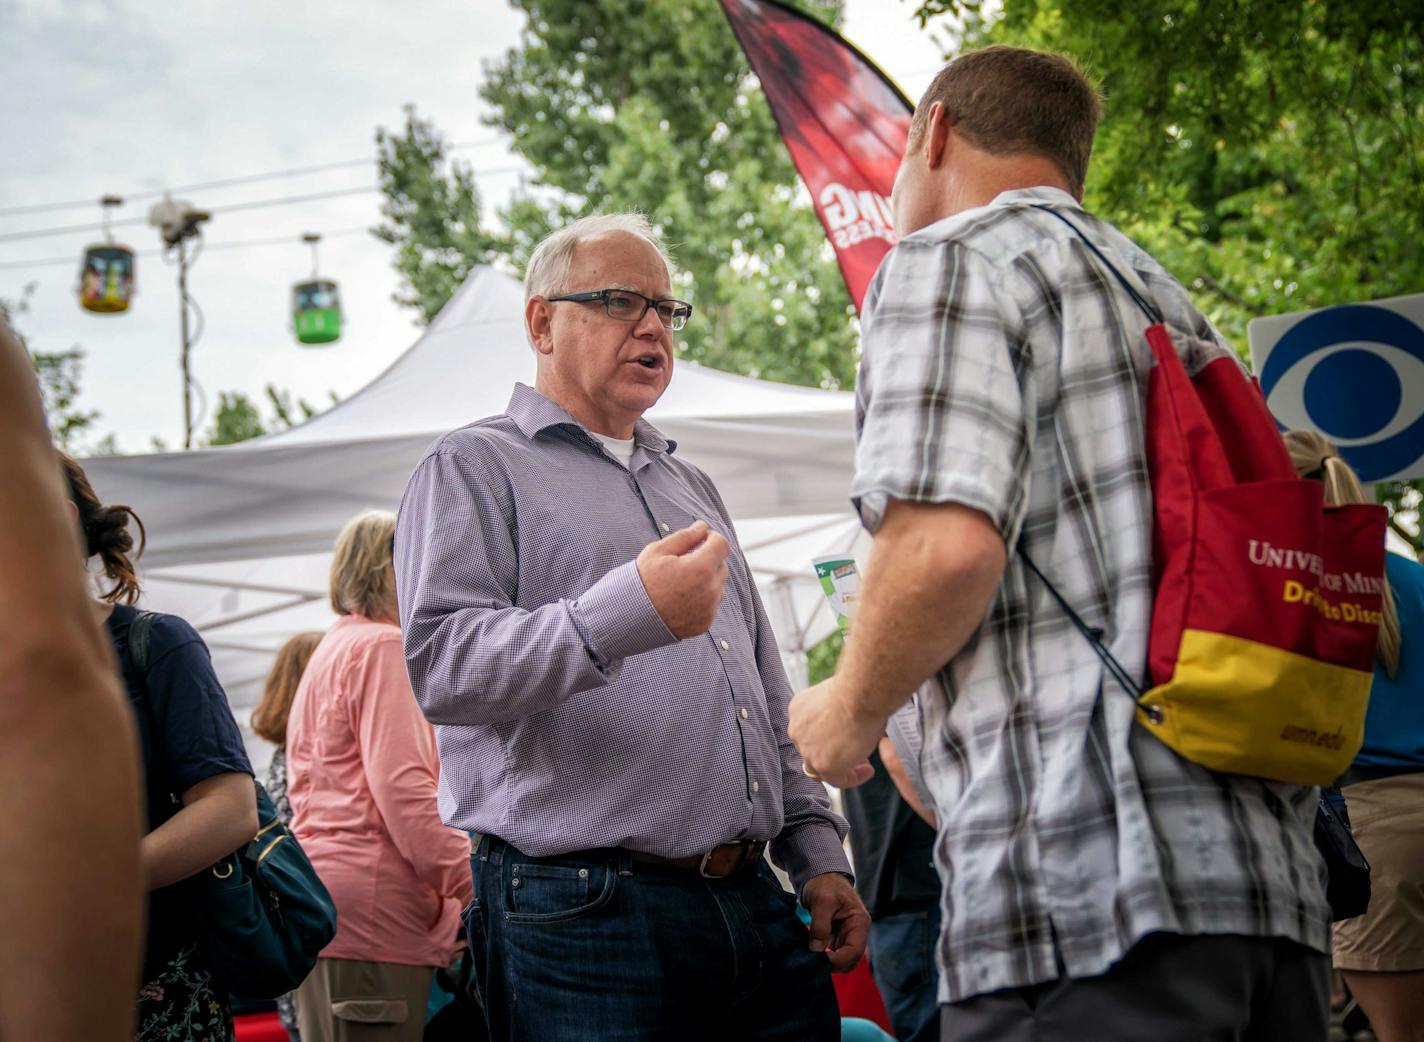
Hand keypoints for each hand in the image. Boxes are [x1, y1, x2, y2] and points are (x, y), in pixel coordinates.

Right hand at [636, 520, 729, 638]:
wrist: (631, 618)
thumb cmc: (642, 581)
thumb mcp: (658, 551)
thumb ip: (685, 536)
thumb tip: (703, 527)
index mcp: (700, 568)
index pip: (722, 544)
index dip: (712, 537)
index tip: (702, 539)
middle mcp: (711, 590)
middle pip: (721, 565)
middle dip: (707, 559)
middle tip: (684, 563)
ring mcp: (709, 609)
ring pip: (718, 586)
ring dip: (706, 580)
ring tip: (680, 584)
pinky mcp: (706, 623)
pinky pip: (711, 605)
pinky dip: (701, 599)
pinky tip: (681, 600)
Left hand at [788, 677, 879, 787]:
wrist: (859, 694)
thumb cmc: (856, 689)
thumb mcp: (837, 697)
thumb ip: (835, 712)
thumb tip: (847, 720)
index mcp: (799, 710)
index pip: (808, 732)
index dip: (827, 738)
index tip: (845, 737)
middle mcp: (797, 730)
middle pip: (812, 750)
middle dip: (834, 753)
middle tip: (855, 751)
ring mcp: (807, 749)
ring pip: (822, 768)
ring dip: (842, 767)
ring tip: (864, 763)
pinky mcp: (823, 765)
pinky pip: (838, 781)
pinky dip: (853, 777)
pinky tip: (867, 770)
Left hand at [801, 872, 869, 971]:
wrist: (819, 875)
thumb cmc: (824, 884)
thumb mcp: (822, 901)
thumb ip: (820, 926)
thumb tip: (816, 950)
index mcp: (860, 922)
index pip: (854, 951)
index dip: (838, 960)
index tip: (819, 960)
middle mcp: (856, 932)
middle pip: (850, 960)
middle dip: (833, 964)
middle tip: (812, 962)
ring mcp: (846, 935)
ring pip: (841, 959)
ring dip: (827, 962)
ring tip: (809, 957)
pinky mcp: (836, 936)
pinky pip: (832, 953)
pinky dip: (822, 956)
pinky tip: (810, 953)